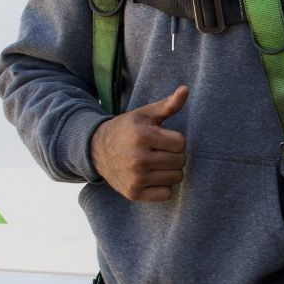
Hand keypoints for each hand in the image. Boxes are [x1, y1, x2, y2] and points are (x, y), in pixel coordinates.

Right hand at [90, 85, 187, 201]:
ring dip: (170, 170)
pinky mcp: (134, 193)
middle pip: (181, 161)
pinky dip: (163, 187)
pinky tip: (152, 177)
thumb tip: (186, 89)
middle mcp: (138, 158)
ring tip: (156, 163)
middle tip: (159, 151)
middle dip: (174, 155)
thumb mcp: (145, 114)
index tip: (162, 139)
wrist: (97, 150)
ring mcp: (135, 178)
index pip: (181, 143)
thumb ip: (168, 105)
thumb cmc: (128, 129)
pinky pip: (166, 194)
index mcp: (142, 136)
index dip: (174, 140)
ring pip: (176, 177)